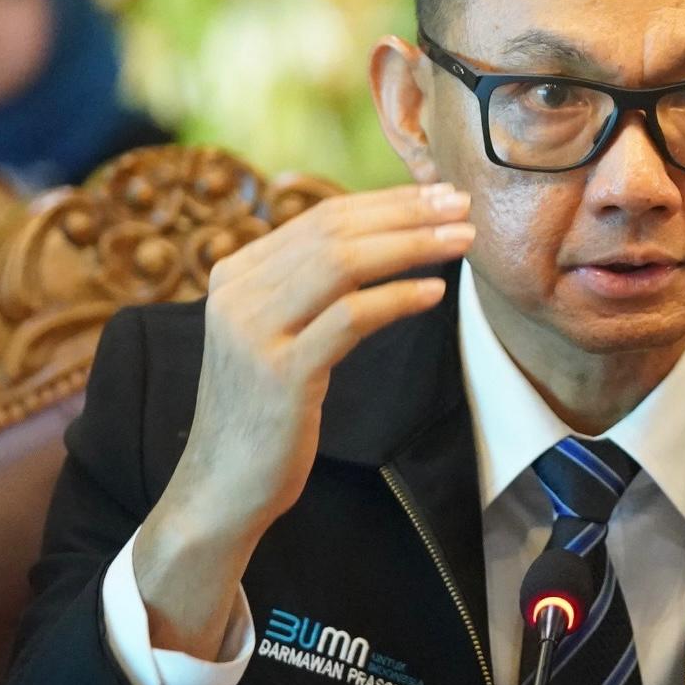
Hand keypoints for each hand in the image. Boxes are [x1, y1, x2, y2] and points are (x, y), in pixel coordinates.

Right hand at [134, 182, 474, 656]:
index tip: (440, 195)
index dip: (387, 201)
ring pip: (343, 263)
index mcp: (235, 274)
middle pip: (335, 231)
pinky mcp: (281, 373)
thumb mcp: (278, 336)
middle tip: (462, 207)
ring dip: (412, 246)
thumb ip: (309, 289)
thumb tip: (381, 240)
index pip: (320, 217)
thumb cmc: (265, 412)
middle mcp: (238, 293)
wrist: (223, 488)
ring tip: (461, 241)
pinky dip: (396, 298)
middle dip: (407, 213)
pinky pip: (349, 318)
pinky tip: (434, 294)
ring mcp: (254, 331)